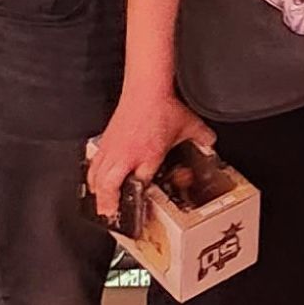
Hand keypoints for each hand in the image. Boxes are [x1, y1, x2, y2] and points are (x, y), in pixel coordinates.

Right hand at [85, 85, 203, 221]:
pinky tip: (94, 183)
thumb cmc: (163, 107)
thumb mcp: (189, 125)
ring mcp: (113, 149)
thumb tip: (211, 143)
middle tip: (109, 214)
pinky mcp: (105, 142)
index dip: (141, 197)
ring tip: (100, 205)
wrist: (145, 90)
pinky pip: (93, 164)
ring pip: (98, 176)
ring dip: (98, 193)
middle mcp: (128, 155)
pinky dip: (92, 176)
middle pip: (110, 185)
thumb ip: (202, 137)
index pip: (141, 183)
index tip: (141, 207)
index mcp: (149, 154)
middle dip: (109, 202)